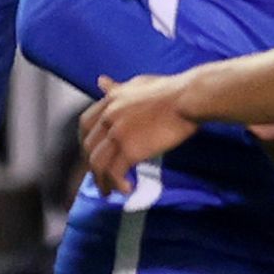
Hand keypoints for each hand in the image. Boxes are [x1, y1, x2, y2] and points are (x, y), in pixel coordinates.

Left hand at [80, 74, 200, 193]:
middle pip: (89, 147)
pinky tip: (127, 189)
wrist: (188, 99)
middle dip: (91, 165)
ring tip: (108, 192)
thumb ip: (117, 88)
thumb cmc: (171, 91)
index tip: (91, 153)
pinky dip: (117, 184)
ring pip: (97, 163)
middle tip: (99, 177)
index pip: (85, 124)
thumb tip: (100, 81)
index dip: (85, 142)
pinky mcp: (130, 149)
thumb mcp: (138, 84)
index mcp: (110, 101)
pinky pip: (114, 172)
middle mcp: (108, 116)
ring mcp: (117, 133)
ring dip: (101, 180)